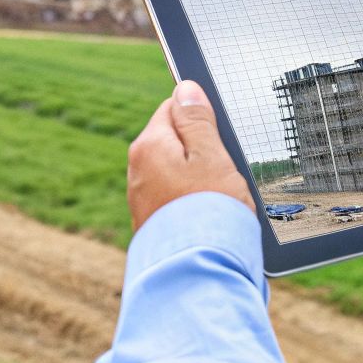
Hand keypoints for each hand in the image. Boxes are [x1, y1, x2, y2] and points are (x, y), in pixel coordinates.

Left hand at [127, 80, 255, 232]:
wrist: (197, 275)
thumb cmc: (210, 212)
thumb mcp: (211, 155)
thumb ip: (197, 120)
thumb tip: (185, 88)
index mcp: (148, 146)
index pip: (173, 108)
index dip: (201, 117)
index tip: (221, 135)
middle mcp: (138, 171)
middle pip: (174, 142)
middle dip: (200, 150)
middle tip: (225, 170)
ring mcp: (143, 200)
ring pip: (176, 173)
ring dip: (198, 179)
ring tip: (219, 199)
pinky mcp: (153, 224)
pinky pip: (175, 200)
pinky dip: (192, 202)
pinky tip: (209, 217)